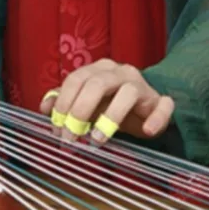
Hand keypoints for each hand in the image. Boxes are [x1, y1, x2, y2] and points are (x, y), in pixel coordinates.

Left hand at [39, 59, 174, 144]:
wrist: (145, 109)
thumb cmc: (110, 105)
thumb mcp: (85, 105)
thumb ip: (65, 103)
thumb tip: (44, 107)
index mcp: (99, 70)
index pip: (76, 79)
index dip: (63, 103)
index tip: (56, 128)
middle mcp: (120, 72)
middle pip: (98, 83)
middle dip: (80, 110)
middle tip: (72, 137)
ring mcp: (142, 85)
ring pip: (129, 92)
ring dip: (111, 116)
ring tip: (98, 140)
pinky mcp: (161, 101)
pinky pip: (164, 106)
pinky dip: (156, 118)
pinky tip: (147, 132)